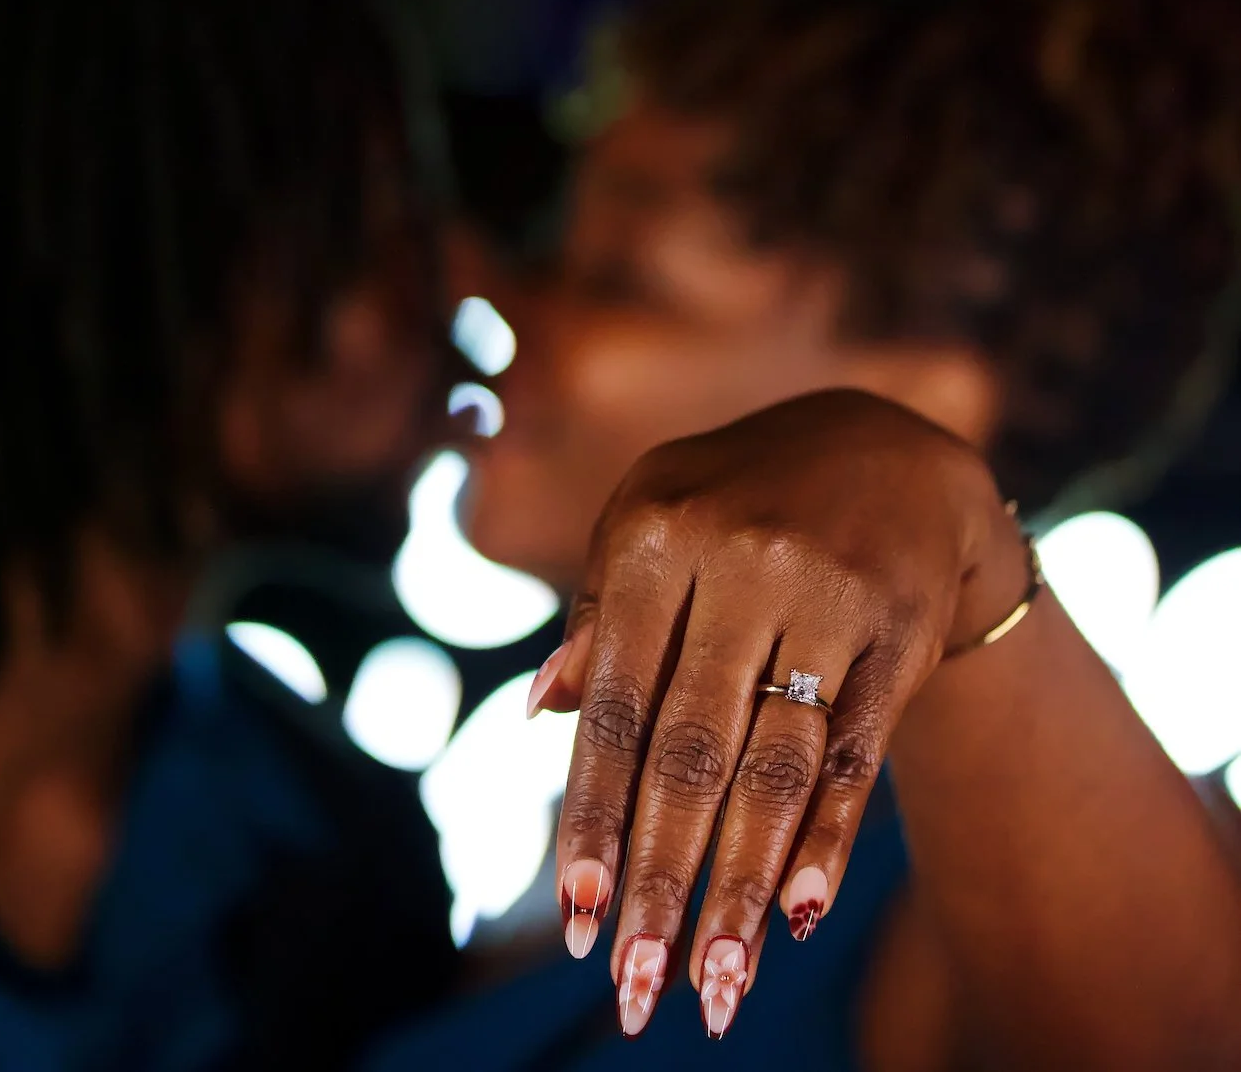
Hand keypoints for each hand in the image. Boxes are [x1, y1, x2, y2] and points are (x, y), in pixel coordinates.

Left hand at [527, 389, 1028, 1038]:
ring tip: (718, 988)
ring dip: (743, 887)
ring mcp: (831, 593)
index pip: (616, 703)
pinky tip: (796, 914)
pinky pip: (857, 748)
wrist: (888, 452)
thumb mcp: (654, 526)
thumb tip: (539, 717)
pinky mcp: (901, 629)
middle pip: (693, 751)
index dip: (591, 814)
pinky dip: (829, 837)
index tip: (573, 916)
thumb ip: (600, 617)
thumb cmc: (739, 499)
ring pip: (777, 766)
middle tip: (638, 989)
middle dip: (662, 879)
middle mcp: (742, 560)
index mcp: (657, 535)